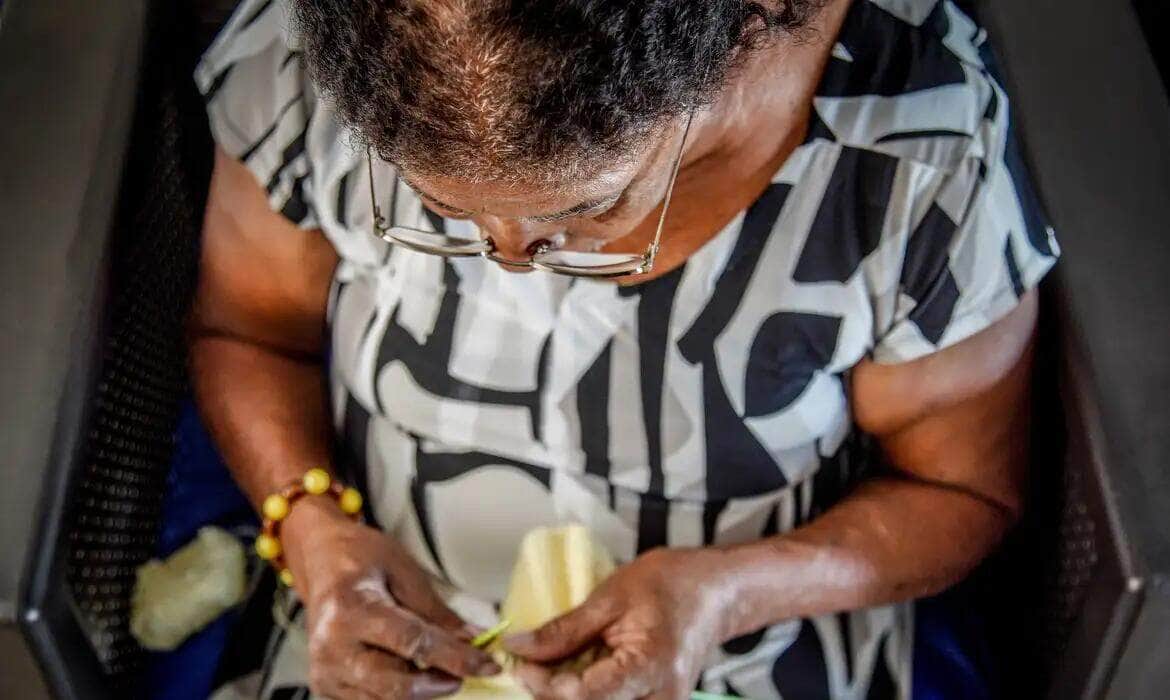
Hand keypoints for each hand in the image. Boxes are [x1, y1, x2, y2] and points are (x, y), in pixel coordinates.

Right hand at [282, 498, 500, 698]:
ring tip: (440, 669)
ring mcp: (326, 671)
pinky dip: (399, 692)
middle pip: (397, 685)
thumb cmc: (360, 559)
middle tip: (464, 671)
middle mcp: (331, 646)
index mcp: (350, 608)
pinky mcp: (326, 686)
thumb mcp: (404, 571)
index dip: (456, 657)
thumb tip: (474, 640)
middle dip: (439, 683)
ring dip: (422, 689)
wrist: (322, 563)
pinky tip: (413, 672)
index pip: (414, 643)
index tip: (487, 664)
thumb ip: (438, 612)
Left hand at [504, 547, 738, 699]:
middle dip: (551, 695)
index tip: (519, 662)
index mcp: (650, 667)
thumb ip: (564, 630)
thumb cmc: (668, 584)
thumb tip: (517, 647)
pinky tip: (575, 675)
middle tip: (531, 666)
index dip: (543, 684)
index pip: (584, 696)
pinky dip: (587, 695)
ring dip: (568, 697)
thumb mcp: (610, 597)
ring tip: (553, 668)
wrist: (716, 591)